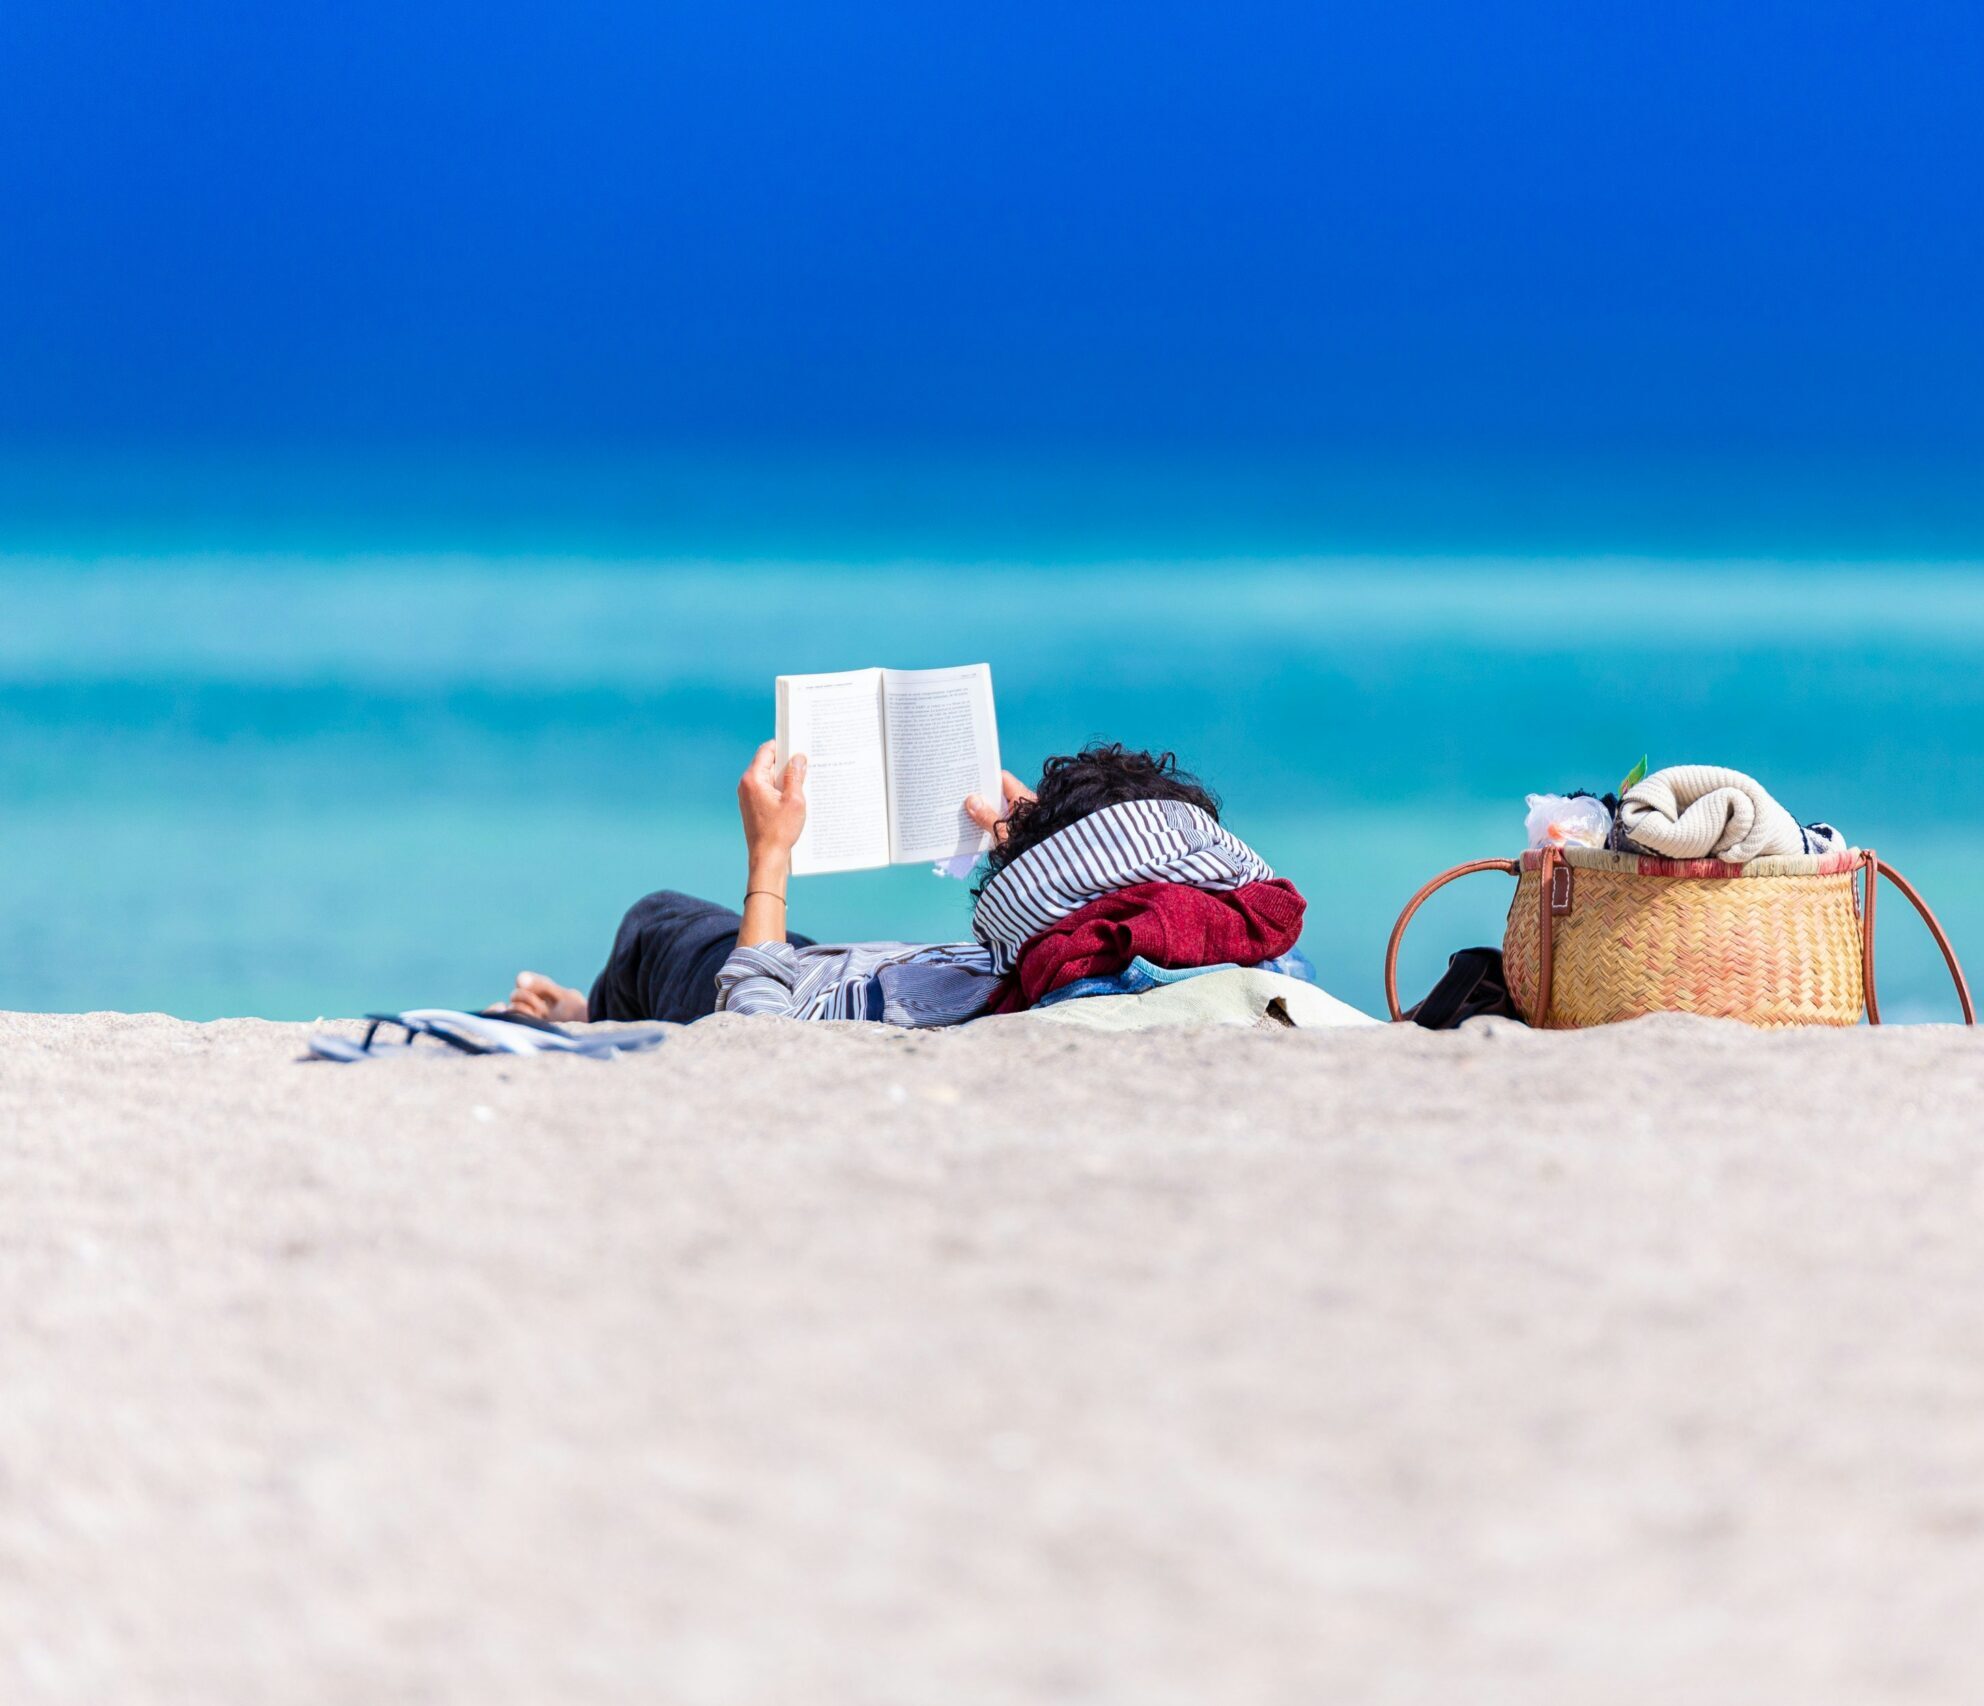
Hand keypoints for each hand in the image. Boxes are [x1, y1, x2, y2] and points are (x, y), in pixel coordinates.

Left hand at [738, 741, 807, 874]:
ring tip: (804, 784)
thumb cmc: (779, 832)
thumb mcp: (794, 800)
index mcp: (753, 779)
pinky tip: (796, 798)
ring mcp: (748, 796)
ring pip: (770, 778)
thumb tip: (799, 758)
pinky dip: (781, 790)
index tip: (799, 745)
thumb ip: (796, 776)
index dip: (784, 746)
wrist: (767, 858)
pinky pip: (768, 790)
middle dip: (787, 764)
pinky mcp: (753, 806)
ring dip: (786, 779)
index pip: (767, 750)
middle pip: (768, 763)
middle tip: (806, 765)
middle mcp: (747, 785)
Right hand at [964, 770, 1035, 844]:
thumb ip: (986, 817)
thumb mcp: (1003, 833)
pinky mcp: (1020, 831)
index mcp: (1023, 799)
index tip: (969, 778)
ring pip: (1000, 809)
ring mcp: (1022, 818)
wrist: (1044, 869)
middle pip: (1000, 794)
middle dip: (982, 796)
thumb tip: (971, 800)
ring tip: (963, 811)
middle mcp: (1024, 805)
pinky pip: (1002, 821)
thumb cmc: (1027, 849)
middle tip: (961, 795)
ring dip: (984, 811)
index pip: (1004, 780)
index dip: (987, 777)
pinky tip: (975, 827)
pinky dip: (991, 822)